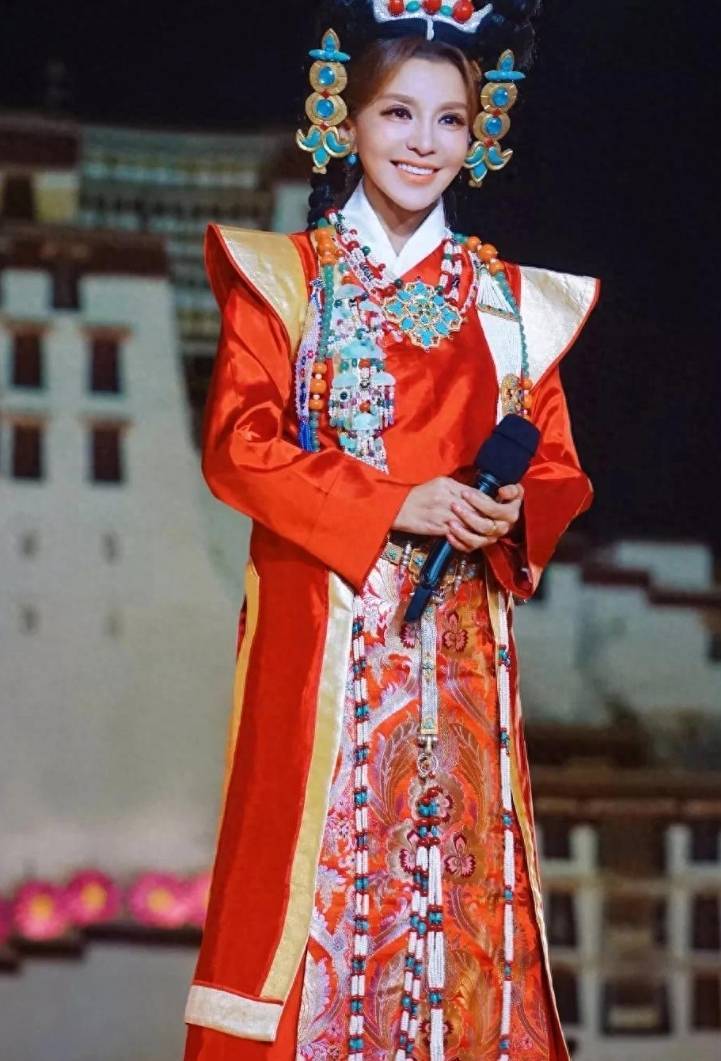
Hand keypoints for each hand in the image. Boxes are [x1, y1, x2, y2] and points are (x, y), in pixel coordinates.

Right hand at [392, 478, 523, 552]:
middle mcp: (448, 498)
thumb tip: (475, 494)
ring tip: (485, 533)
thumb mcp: (438, 484)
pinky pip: (458, 535)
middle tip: (495, 523)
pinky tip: (469, 539)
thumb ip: (457, 487)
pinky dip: (466, 539)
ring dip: (479, 531)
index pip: (476, 494)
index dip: (488, 503)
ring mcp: (443, 514)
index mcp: (449, 485)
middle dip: (488, 517)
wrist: (396, 508)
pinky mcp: (438, 528)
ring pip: (470, 524)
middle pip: (477, 509)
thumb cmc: (416, 496)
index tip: (494, 508)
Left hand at [447, 482, 523, 553]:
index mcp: (510, 516)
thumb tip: (502, 492)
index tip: (465, 493)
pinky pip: (469, 548)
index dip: (480, 503)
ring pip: (477, 540)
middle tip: (453, 506)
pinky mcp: (480, 544)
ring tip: (450, 522)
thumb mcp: (513, 491)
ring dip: (462, 532)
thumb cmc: (506, 498)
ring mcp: (491, 538)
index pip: (495, 511)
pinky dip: (457, 543)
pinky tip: (448, 534)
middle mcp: (502, 529)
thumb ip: (511, 490)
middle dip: (468, 516)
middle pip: (486, 527)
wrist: (502, 509)